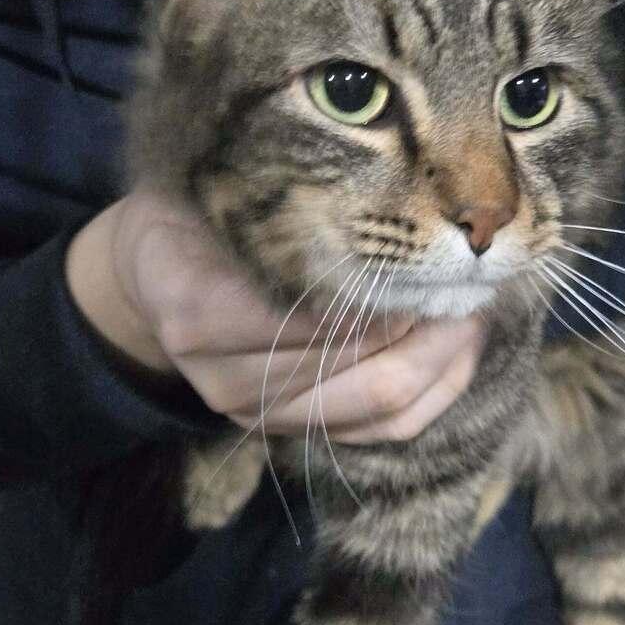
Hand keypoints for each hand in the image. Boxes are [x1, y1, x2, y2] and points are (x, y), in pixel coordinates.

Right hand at [66, 191, 484, 442]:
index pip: (311, 311)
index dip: (382, 280)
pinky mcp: (293, 432)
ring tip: (472, 301)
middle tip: (468, 271)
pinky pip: (386, 429)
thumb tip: (378, 202)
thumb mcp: (212, 192)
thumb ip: (270, 203)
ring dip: (443, 351)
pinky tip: (461, 343)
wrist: (152, 282)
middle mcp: (225, 379)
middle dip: (428, 318)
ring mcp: (260, 415)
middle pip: (357, 363)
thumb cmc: (193, 220)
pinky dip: (437, 387)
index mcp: (197, 311)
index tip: (430, 241)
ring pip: (381, 402)